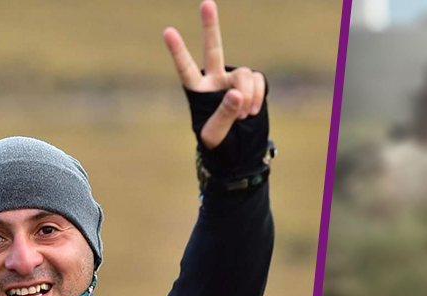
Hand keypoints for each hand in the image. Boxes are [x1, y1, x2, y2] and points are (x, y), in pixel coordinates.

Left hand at [164, 0, 265, 148]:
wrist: (238, 151)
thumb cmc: (218, 144)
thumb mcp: (214, 134)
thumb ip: (223, 113)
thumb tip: (237, 92)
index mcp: (197, 91)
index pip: (186, 69)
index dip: (178, 51)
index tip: (168, 32)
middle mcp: (215, 80)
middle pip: (212, 49)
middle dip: (210, 27)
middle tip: (206, 3)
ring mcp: (234, 80)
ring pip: (244, 74)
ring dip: (247, 93)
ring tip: (244, 114)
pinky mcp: (252, 84)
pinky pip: (258, 80)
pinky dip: (257, 94)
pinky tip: (253, 110)